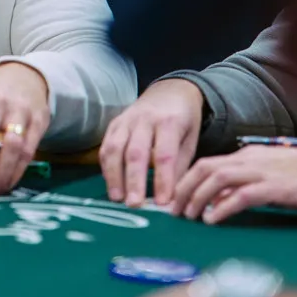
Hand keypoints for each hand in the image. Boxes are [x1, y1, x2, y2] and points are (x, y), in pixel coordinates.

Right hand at [100, 79, 204, 206]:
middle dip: (133, 180)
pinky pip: (106, 146)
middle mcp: (144, 119)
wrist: (169, 91)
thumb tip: (172, 198)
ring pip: (115, 148)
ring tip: (117, 198)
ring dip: (114, 176)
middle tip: (134, 205)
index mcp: (169, 122)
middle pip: (136, 152)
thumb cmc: (183, 121)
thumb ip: (180, 167)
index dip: (162, 180)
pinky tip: (111, 185)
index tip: (162, 204)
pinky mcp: (114, 124)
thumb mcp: (190, 141)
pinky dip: (106, 167)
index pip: (164, 154)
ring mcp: (126, 120)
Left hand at [172, 145, 296, 223]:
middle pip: (205, 168)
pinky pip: (243, 195)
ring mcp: (262, 172)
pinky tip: (213, 219)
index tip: (174, 199)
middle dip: (184, 189)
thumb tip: (214, 203)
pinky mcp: (277, 187)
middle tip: (174, 211)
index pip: (206, 164)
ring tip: (189, 216)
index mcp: (245, 156)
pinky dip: (224, 206)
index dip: (185, 181)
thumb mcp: (267, 176)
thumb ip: (241, 186)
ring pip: (218, 178)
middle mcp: (249, 160)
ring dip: (198, 197)